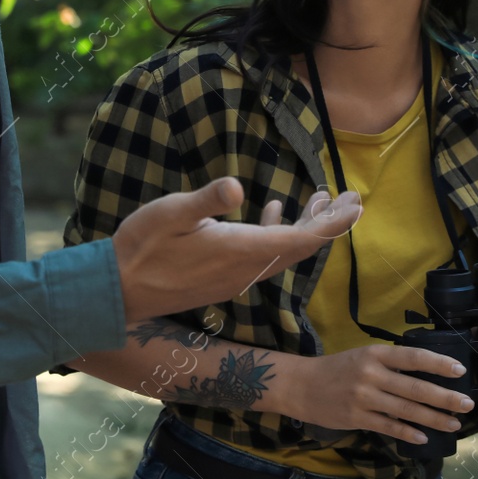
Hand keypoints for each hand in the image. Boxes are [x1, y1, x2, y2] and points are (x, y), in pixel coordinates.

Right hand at [113, 179, 360, 323]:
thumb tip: (233, 186)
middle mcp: (246, 268)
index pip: (301, 238)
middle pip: (301, 247)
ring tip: (322, 200)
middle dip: (329, 224)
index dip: (333, 223)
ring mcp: (236, 275)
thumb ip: (204, 201)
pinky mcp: (224, 277)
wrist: (120, 292)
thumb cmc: (142, 247)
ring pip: (285, 251)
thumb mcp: (169, 214)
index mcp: (240, 250)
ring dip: (306, 227)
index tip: (357, 205)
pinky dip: (279, 233)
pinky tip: (272, 211)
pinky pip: (265, 256)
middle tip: (352, 199)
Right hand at [283, 344, 474, 444]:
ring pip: (406, 410)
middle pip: (415, 387)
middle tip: (467, 404)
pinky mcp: (357, 417)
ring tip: (454, 424)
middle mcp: (371, 374)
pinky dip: (408, 433)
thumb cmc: (336, 369)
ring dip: (433, 418)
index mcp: (374, 354)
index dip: (437, 363)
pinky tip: (424, 437)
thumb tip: (425, 373)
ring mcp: (364, 397)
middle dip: (444, 397)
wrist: (301, 385)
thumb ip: (390, 363)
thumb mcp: (362, 356)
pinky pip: (389, 427)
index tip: (459, 370)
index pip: (413, 357)